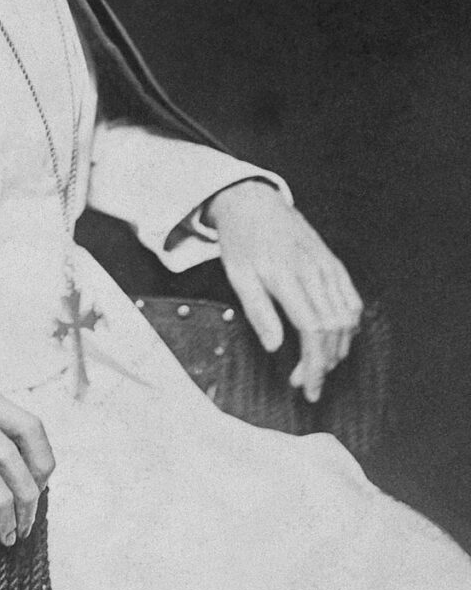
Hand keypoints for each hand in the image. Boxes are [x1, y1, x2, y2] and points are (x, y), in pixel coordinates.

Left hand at [206, 181, 363, 402]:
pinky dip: (349, 326)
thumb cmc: (242, 242)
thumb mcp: (237, 275)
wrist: (254, 203)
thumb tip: (274, 347)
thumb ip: (257, 311)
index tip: (307, 386)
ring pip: (347, 317)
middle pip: (333, 328)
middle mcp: (312, 270)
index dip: (313, 363)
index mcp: (286, 275)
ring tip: (319, 365)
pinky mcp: (334, 263)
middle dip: (325, 364)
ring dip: (338, 349)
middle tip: (308, 383)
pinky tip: (335, 340)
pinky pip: (352, 300)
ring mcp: (327, 265)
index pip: (311, 329)